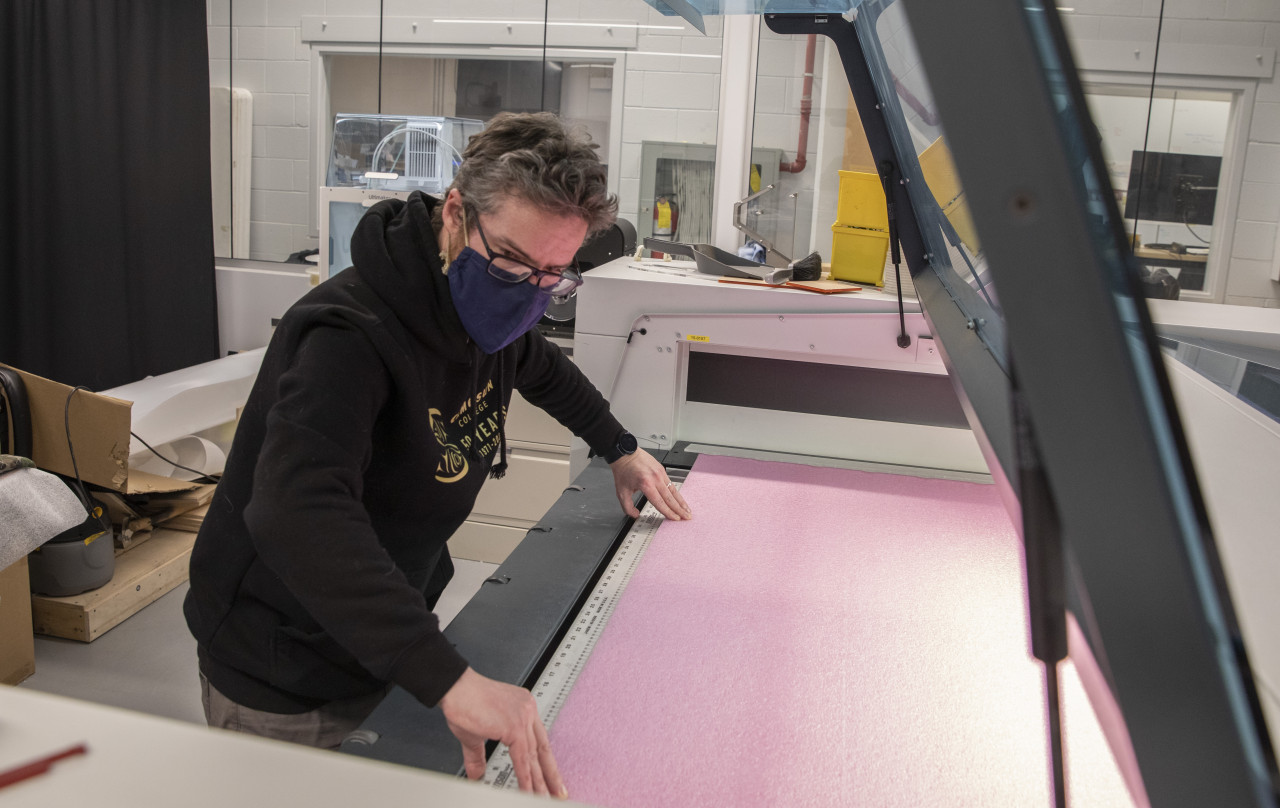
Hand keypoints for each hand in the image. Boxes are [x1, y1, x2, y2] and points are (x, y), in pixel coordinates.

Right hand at [439, 667, 566, 797]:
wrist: (454, 688)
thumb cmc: (464, 701)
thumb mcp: (475, 735)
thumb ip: (479, 758)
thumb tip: (478, 776)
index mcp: (523, 707)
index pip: (538, 739)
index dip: (545, 760)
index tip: (550, 775)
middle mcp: (527, 710)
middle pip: (543, 748)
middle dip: (551, 774)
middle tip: (559, 792)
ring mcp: (523, 717)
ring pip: (535, 756)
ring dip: (540, 781)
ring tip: (544, 798)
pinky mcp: (514, 726)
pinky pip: (522, 758)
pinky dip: (525, 777)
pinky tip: (527, 790)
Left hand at [610, 449, 691, 521]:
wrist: (625, 453)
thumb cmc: (623, 470)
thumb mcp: (621, 492)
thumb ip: (627, 507)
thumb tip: (635, 515)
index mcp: (646, 484)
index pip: (660, 503)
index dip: (669, 512)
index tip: (675, 518)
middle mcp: (655, 479)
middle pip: (670, 498)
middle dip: (680, 509)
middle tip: (686, 517)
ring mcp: (660, 473)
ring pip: (674, 491)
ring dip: (681, 502)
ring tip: (687, 509)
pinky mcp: (662, 469)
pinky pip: (671, 483)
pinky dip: (676, 493)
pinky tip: (679, 498)